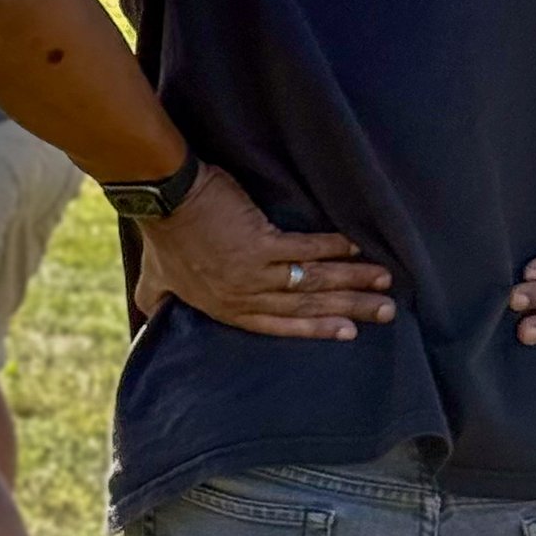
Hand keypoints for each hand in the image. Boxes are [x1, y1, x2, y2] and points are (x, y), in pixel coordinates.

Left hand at [131, 162, 395, 340]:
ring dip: (352, 281)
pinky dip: (331, 249)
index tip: (348, 333)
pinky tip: (354, 249)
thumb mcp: (155, 282)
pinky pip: (305, 250)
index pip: (280, 325)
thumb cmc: (162, 238)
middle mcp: (245, 295)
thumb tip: (149, 319)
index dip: (317, 329)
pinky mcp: (261, 242)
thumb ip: (158, 302)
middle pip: (307, 307)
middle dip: (350, 310)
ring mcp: (255, 271)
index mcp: (227, 308)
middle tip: (386, 313)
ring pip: (313, 281)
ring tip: (383, 282)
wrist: (165, 202)